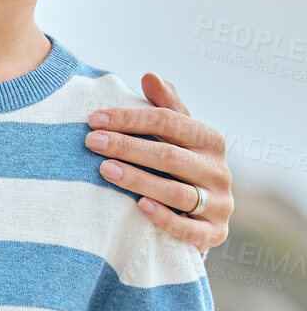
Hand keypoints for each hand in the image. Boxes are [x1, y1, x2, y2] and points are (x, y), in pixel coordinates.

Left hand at [87, 73, 233, 250]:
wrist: (201, 218)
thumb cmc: (178, 168)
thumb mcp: (176, 136)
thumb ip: (165, 108)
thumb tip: (150, 76)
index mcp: (210, 140)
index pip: (169, 122)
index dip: (131, 119)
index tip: (94, 119)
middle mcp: (219, 171)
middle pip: (170, 156)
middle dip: (127, 147)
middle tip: (91, 142)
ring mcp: (220, 204)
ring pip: (177, 192)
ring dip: (138, 180)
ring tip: (104, 170)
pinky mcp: (214, 234)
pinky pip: (189, 229)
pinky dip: (165, 217)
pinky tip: (139, 206)